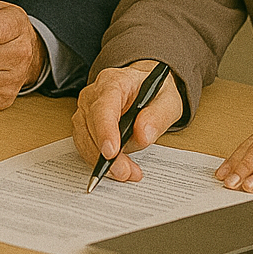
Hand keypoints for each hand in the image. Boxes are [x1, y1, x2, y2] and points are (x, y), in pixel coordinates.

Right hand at [72, 60, 183, 181]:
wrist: (144, 88)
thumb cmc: (154, 91)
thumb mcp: (168, 100)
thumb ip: (158, 116)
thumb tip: (143, 134)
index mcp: (115, 81)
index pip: (104, 106)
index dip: (105, 130)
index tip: (111, 152)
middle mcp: (95, 94)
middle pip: (91, 125)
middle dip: (105, 153)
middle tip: (125, 172)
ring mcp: (86, 109)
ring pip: (84, 138)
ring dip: (101, 160)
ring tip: (126, 172)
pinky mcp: (85, 125)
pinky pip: (85, 145)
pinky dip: (98, 160)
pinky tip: (118, 168)